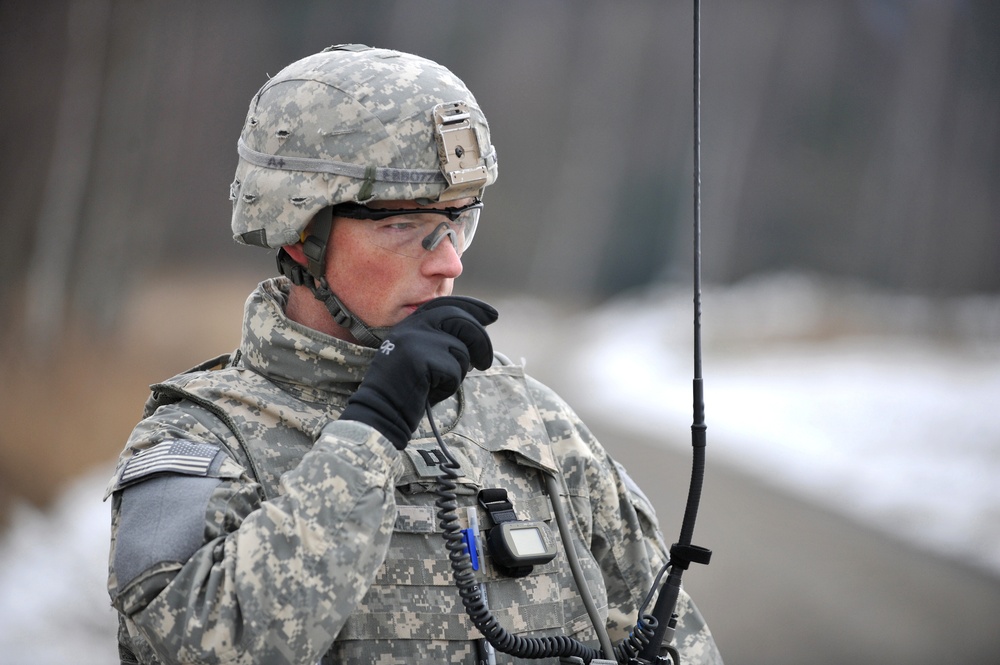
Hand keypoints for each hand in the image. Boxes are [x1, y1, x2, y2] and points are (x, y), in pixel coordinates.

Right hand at [339, 296, 497, 448]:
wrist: (381, 411)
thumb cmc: (407, 389)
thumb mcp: (423, 356)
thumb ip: (443, 340)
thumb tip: (479, 329)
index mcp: (411, 324)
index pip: (446, 304)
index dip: (473, 308)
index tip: (492, 315)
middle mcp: (412, 327)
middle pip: (461, 320)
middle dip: (481, 340)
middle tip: (485, 362)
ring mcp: (415, 341)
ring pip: (460, 349)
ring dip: (459, 371)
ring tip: (441, 382)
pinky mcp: (419, 359)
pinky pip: (453, 370)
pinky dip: (449, 386)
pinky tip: (431, 391)